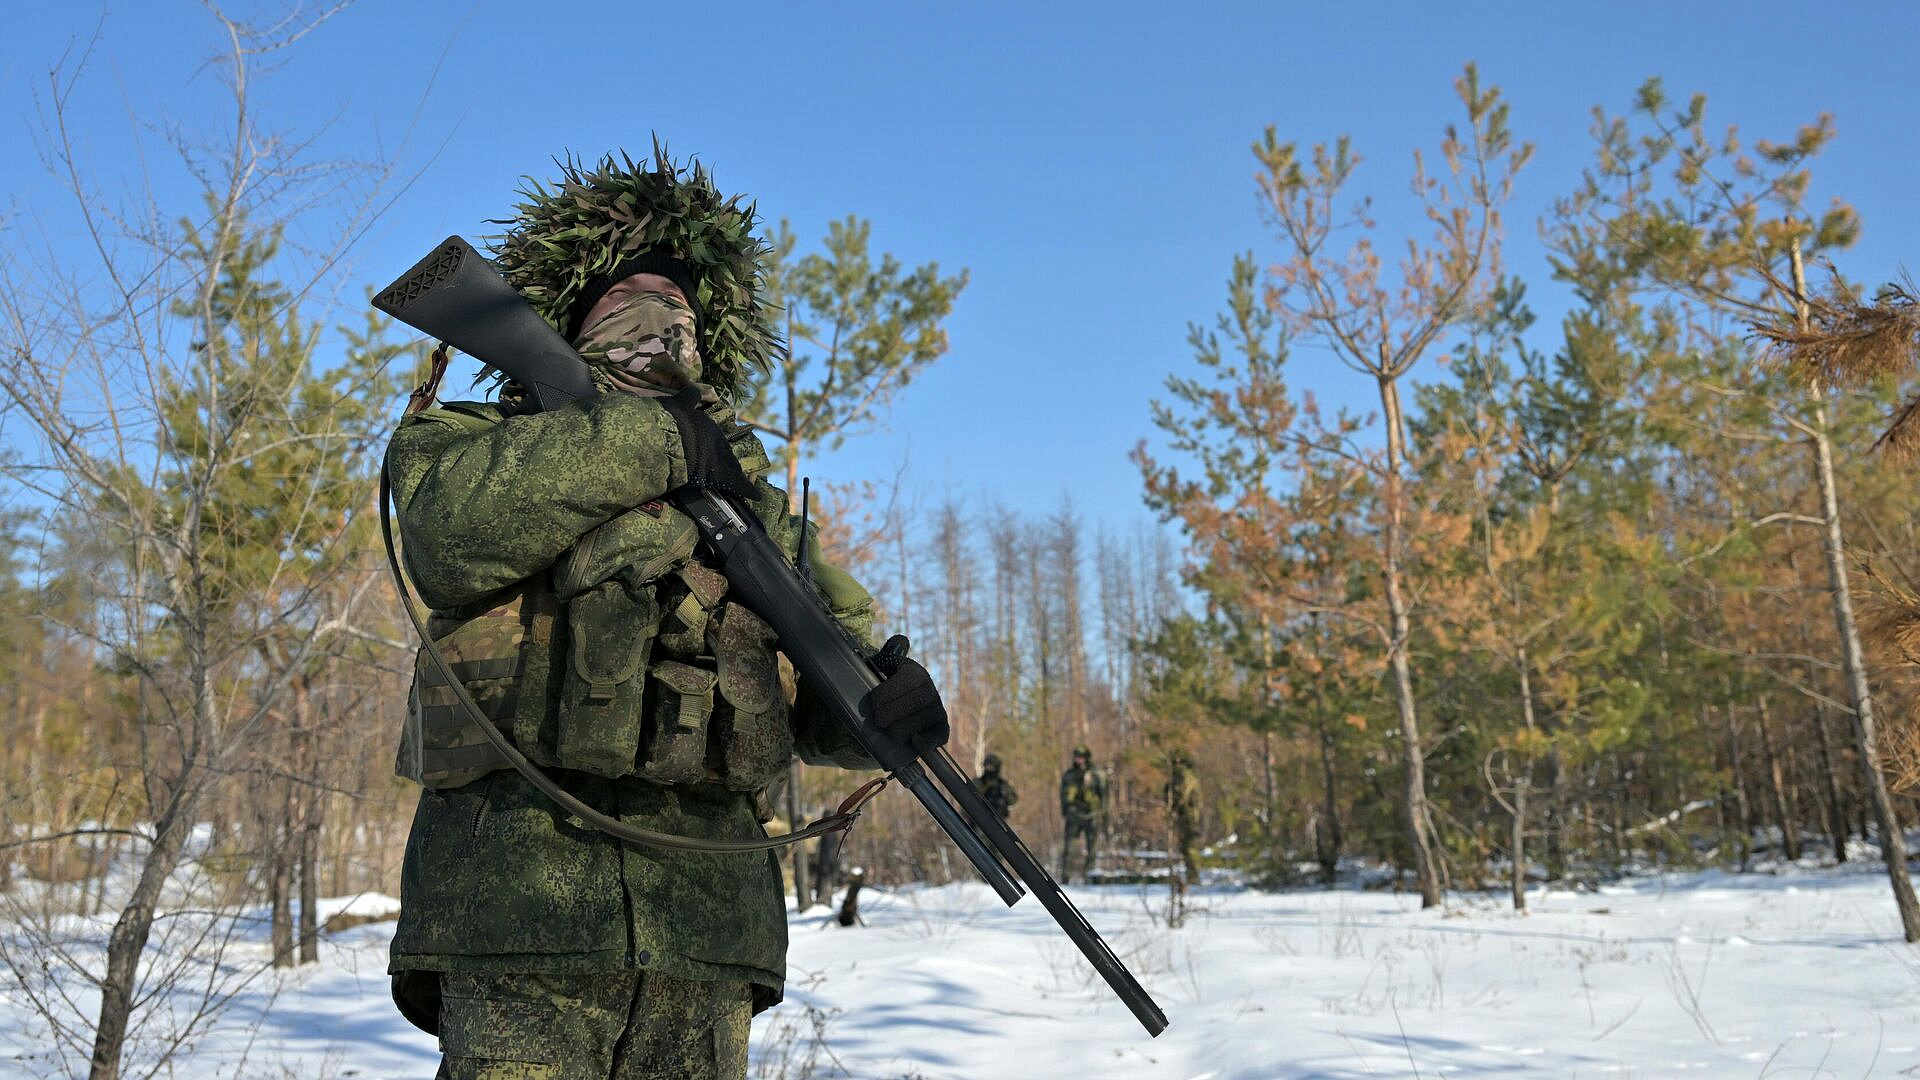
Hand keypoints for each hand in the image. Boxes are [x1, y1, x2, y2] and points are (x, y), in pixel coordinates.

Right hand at [657, 387, 756, 502]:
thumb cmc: (668, 419)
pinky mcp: (716, 473)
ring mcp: (718, 456)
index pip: (715, 437)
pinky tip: (756, 496)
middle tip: (732, 468)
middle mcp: (716, 439)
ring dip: (736, 474)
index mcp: (707, 424)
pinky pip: (736, 483)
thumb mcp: (678, 402)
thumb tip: (694, 388)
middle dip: (729, 460)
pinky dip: (747, 489)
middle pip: (726, 452)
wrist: (666, 435)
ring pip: (732, 467)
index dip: (716, 445)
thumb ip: (687, 397)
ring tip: (742, 481)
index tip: (716, 450)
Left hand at [863, 635, 948, 759]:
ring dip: (905, 727)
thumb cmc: (881, 685)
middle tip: (878, 720)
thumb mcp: (881, 668)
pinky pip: (940, 735)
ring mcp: (936, 709)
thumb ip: (889, 655)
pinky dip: (929, 740)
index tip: (872, 702)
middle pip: (917, 701)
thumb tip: (900, 641)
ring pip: (926, 719)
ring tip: (890, 732)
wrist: (888, 707)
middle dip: (894, 712)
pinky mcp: (940, 728)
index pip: (908, 681)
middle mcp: (930, 690)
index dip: (889, 693)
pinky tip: (916, 742)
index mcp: (915, 673)